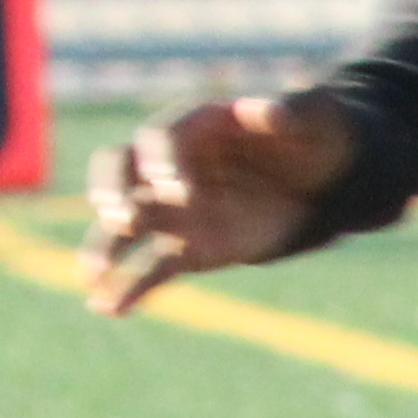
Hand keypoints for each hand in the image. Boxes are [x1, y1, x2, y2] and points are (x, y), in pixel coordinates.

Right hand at [80, 89, 360, 312]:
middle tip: (123, 219)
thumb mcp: (316, 117)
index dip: (162, 161)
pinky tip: (108, 308)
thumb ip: (292, 112)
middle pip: (119, 170)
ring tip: (91, 274)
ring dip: (104, 245)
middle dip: (114, 193)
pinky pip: (150, 267)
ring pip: (124, 223)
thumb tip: (267, 110)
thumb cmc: (316, 136)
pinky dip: (128, 288)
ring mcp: (175, 208)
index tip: (178, 190)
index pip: (158, 137)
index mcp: (196, 125)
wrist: (325, 181)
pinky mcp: (189, 247)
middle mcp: (172, 164)